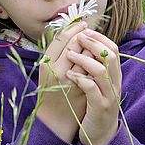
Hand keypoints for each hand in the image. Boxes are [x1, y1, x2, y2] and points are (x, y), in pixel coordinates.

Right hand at [35, 20, 90, 142]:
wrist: (54, 120)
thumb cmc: (51, 92)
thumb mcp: (48, 71)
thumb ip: (57, 54)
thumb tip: (73, 32)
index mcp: (46, 65)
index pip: (61, 39)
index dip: (73, 29)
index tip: (82, 24)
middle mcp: (57, 71)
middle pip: (74, 43)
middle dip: (84, 34)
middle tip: (89, 28)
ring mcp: (72, 81)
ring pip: (86, 54)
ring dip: (92, 46)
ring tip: (94, 41)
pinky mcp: (84, 90)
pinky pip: (94, 68)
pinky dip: (97, 60)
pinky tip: (98, 56)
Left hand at [65, 28, 121, 144]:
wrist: (100, 136)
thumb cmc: (95, 107)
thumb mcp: (98, 85)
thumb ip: (95, 67)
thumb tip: (85, 44)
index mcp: (115, 75)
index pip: (113, 49)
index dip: (100, 38)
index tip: (85, 30)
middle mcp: (115, 83)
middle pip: (110, 56)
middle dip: (93, 43)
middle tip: (78, 38)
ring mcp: (109, 96)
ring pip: (101, 71)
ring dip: (84, 59)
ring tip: (69, 55)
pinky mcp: (100, 108)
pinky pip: (92, 90)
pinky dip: (81, 79)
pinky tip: (69, 75)